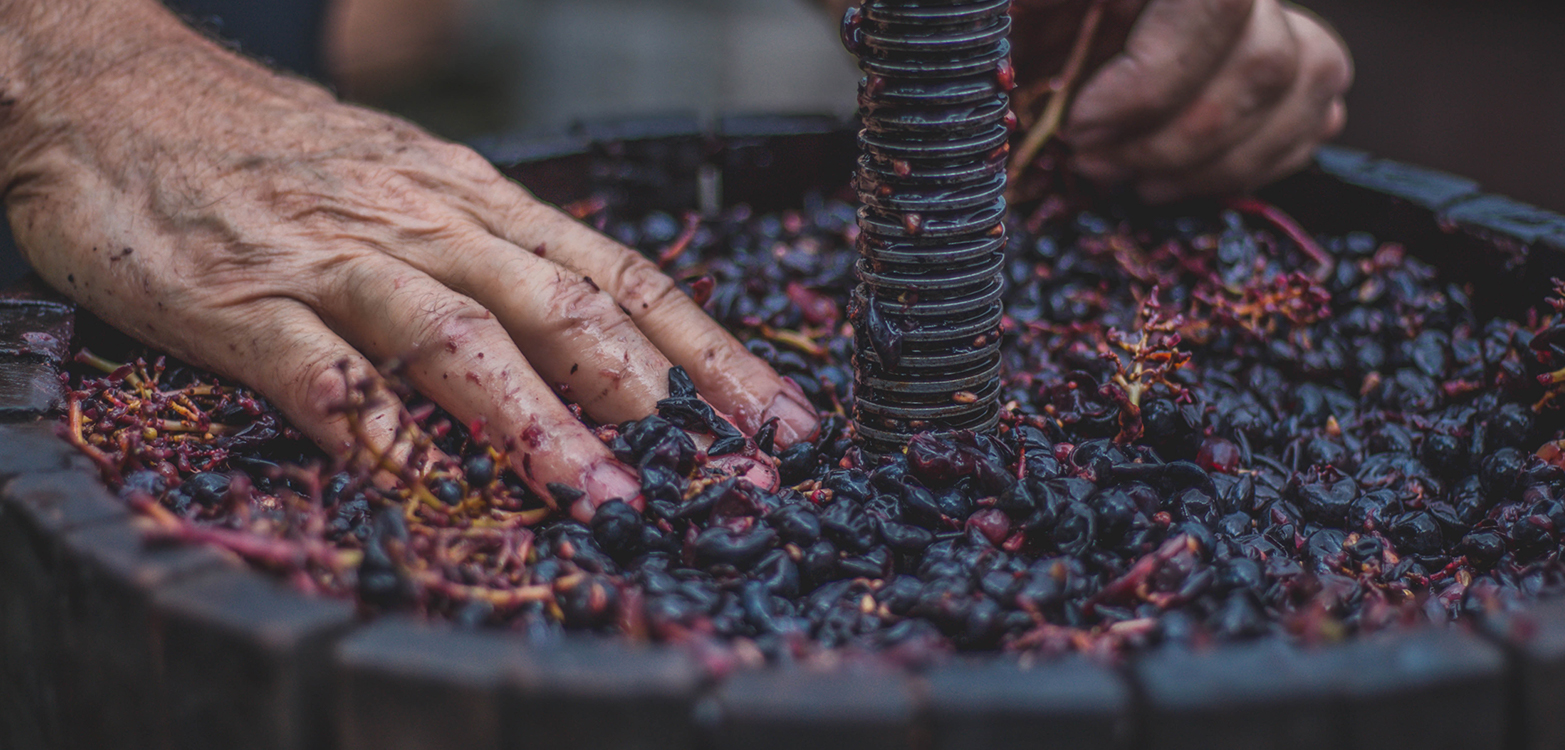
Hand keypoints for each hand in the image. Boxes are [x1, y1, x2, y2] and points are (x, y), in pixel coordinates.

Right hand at [0, 0, 818, 518]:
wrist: (117, 91)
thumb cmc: (282, 156)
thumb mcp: (414, 189)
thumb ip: (499, 265)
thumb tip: (614, 355)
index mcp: (477, 202)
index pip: (620, 275)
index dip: (707, 349)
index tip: (776, 419)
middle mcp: (426, 224)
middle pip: (559, 303)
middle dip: (641, 386)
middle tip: (707, 466)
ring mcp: (334, 259)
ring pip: (453, 333)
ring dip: (529, 414)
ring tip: (591, 486)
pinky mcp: (241, 300)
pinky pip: (317, 369)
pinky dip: (369, 426)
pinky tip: (411, 478)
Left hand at [1012, 0, 1352, 201]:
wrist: (1026, 25)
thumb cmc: (1004, 16)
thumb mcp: (993, 12)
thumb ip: (1014, 18)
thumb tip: (1016, 65)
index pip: (1213, 3)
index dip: (1154, 81)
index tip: (1082, 128)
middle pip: (1263, 57)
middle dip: (1171, 137)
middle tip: (1091, 161)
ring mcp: (1272, 14)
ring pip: (1305, 82)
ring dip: (1214, 160)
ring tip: (1130, 178)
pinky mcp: (1290, 58)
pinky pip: (1317, 108)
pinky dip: (1251, 163)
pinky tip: (1173, 179)